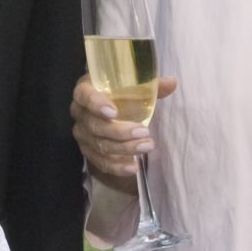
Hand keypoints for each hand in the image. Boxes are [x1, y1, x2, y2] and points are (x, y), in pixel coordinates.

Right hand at [70, 72, 177, 193]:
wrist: (111, 109)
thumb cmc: (120, 94)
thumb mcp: (133, 87)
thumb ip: (149, 86)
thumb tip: (171, 83)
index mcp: (85, 90)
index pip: (84, 95)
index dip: (97, 104)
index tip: (114, 112)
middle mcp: (80, 113)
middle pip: (95, 125)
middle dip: (120, 131)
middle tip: (144, 131)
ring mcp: (82, 134)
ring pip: (100, 145)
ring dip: (124, 148)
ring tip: (147, 146)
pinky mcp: (88, 151)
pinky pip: (101, 162)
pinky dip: (117, 167)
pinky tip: (133, 167)